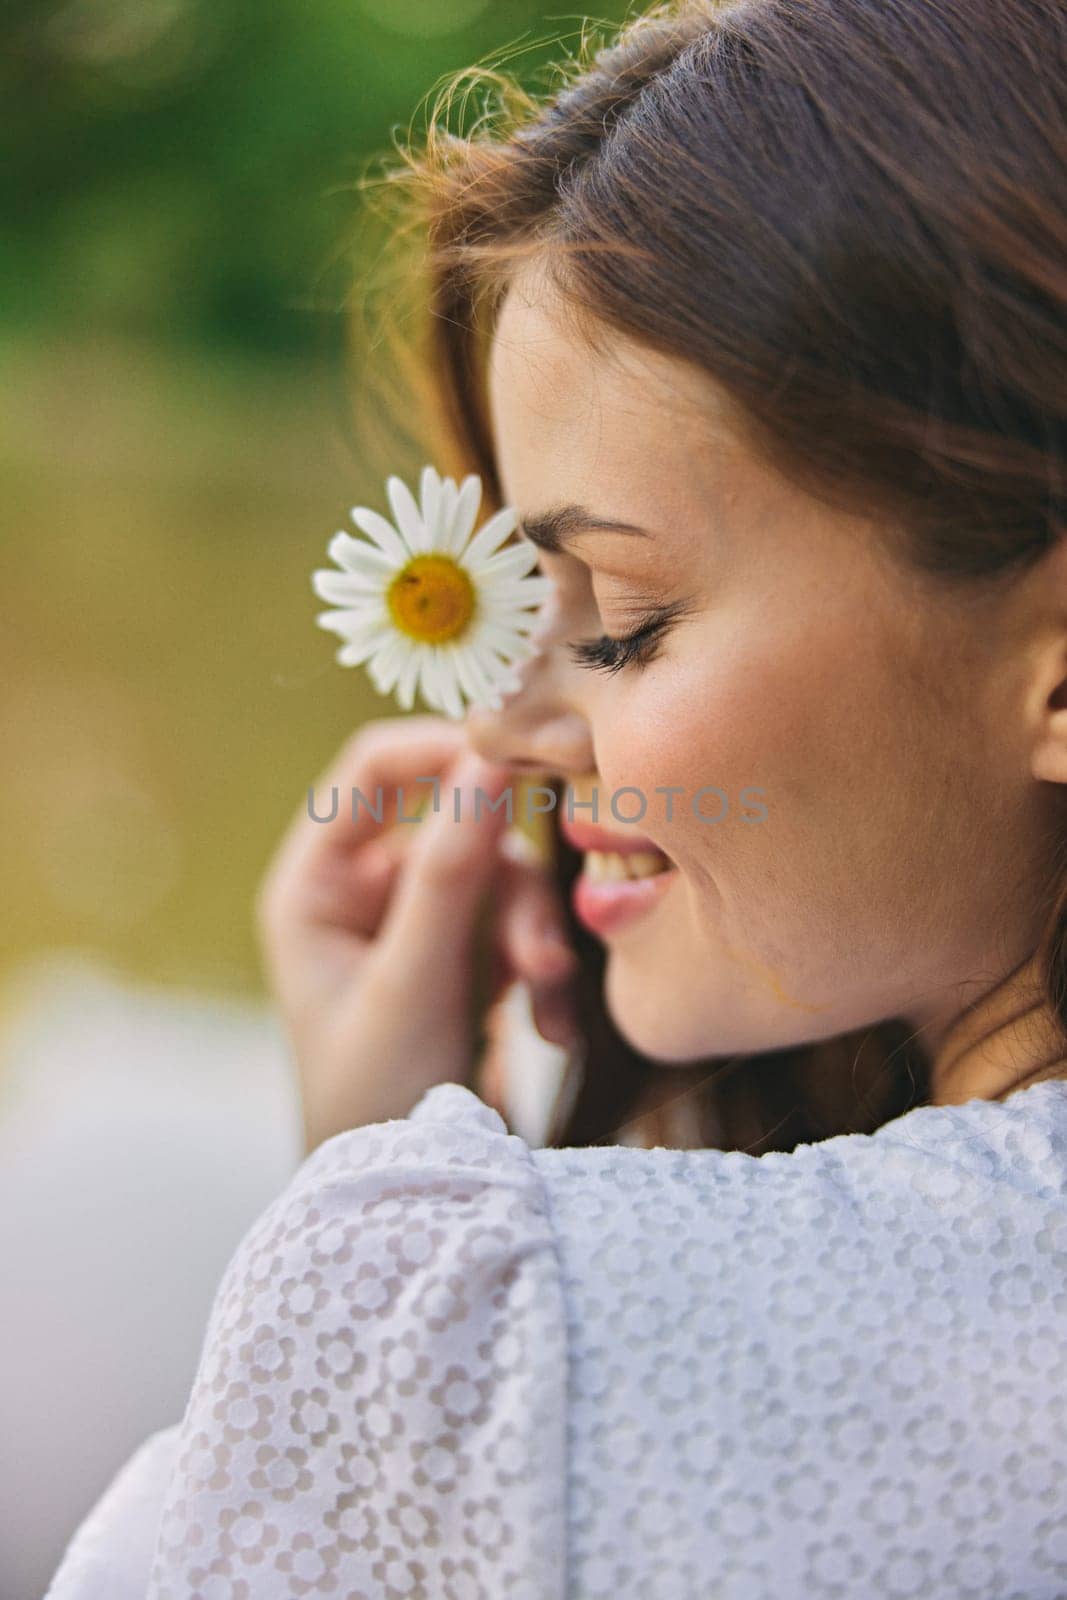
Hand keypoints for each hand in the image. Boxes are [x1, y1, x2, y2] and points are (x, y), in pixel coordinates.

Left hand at [256, 716, 520, 1153]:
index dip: (445, 752)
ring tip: (550, 1007)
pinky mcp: (467, 966)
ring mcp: (420, 930)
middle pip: (459, 831)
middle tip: (541, 954)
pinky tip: (554, 1033)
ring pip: (505, 882)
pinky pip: (523, 931)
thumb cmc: (374, 1106)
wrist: (408, 1209)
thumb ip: (450, 873)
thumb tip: (487, 760)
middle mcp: (365, 896)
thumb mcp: (412, 985)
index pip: (375, 771)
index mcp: (316, 887)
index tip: (520, 757)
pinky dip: (545, 974)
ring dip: (536, 939)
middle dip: (510, 890)